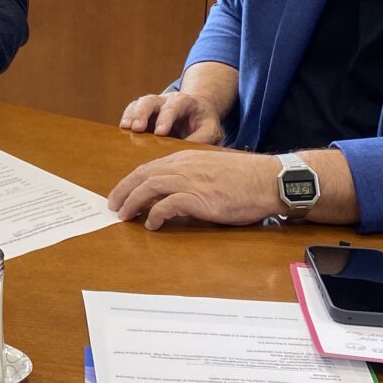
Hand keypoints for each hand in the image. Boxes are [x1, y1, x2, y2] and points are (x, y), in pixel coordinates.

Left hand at [107, 151, 280, 228]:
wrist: (268, 180)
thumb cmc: (245, 178)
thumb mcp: (212, 171)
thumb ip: (192, 177)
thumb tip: (175, 194)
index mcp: (186, 158)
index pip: (149, 168)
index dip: (132, 181)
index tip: (121, 193)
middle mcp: (184, 166)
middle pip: (142, 175)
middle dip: (124, 190)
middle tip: (114, 206)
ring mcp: (190, 181)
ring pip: (149, 187)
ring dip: (133, 202)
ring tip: (125, 216)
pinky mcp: (198, 198)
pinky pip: (167, 205)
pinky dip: (155, 215)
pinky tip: (152, 225)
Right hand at [119, 89, 224, 143]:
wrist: (198, 113)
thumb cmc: (204, 123)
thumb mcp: (211, 131)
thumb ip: (202, 139)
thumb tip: (186, 152)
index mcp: (185, 102)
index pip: (174, 106)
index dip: (166, 118)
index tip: (160, 133)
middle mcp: (166, 100)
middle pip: (150, 100)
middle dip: (142, 113)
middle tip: (136, 128)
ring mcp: (153, 106)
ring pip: (138, 104)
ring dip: (131, 116)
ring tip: (125, 128)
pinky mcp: (144, 114)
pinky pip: (132, 111)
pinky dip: (127, 118)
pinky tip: (123, 129)